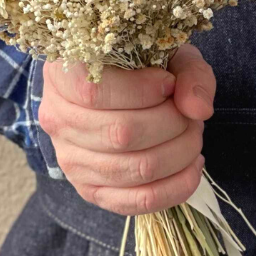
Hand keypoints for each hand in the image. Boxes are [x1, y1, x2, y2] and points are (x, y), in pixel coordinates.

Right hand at [40, 44, 215, 215]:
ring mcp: (70, 160)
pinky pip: (136, 201)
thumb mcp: (170, 53)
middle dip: (172, 123)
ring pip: (134, 169)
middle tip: (190, 114)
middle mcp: (57, 120)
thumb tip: (198, 109)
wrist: (128, 88)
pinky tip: (192, 165)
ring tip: (193, 134)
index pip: (94, 93)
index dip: (142, 91)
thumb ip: (189, 74)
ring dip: (180, 152)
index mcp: (63, 75)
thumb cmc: (147, 66)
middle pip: (121, 134)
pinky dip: (175, 186)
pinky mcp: (90, 191)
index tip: (169, 84)